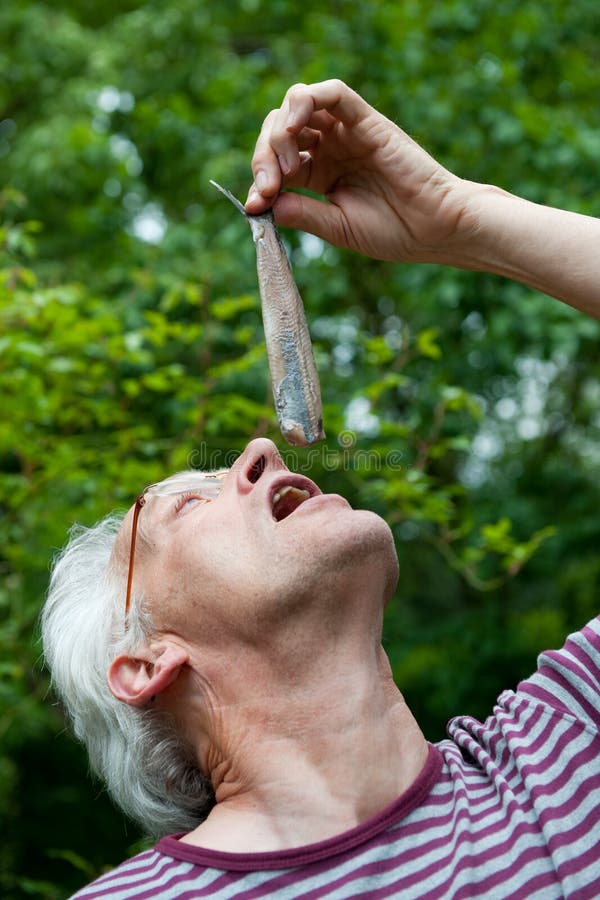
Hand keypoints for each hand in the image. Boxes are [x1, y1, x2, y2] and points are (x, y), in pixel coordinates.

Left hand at [246, 79, 469, 263]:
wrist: (434, 228)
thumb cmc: (393, 231)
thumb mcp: (337, 227)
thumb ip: (302, 214)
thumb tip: (261, 205)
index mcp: (320, 173)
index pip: (277, 162)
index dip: (261, 179)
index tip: (256, 205)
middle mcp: (330, 147)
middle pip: (280, 130)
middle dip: (264, 155)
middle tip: (269, 186)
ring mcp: (346, 131)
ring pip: (299, 105)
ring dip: (280, 129)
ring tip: (286, 163)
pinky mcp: (366, 120)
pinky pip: (333, 92)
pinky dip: (307, 100)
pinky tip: (294, 126)